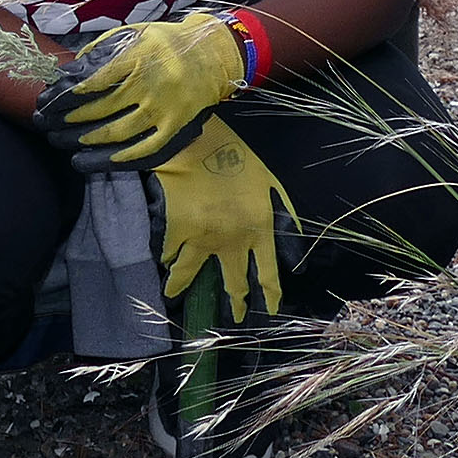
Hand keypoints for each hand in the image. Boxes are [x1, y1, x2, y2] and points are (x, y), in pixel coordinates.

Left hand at [40, 12, 252, 170]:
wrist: (212, 54)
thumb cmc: (165, 43)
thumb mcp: (133, 34)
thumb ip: (101, 50)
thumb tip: (69, 74)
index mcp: (138, 55)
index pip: (93, 80)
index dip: (65, 95)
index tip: (47, 103)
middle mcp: (152, 82)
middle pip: (101, 108)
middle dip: (69, 120)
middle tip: (48, 126)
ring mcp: (166, 107)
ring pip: (119, 132)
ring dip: (88, 141)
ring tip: (65, 143)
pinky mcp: (176, 125)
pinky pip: (146, 149)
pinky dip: (119, 158)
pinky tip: (98, 160)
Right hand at [142, 115, 300, 323]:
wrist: (197, 142)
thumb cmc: (237, 156)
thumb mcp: (271, 183)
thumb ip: (284, 213)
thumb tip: (296, 240)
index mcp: (259, 230)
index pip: (268, 274)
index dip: (270, 296)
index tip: (269, 309)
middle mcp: (233, 242)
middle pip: (234, 282)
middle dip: (235, 302)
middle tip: (233, 315)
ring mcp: (202, 239)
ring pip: (189, 275)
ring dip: (180, 287)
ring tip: (173, 294)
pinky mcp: (177, 231)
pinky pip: (170, 252)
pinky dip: (165, 256)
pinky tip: (162, 260)